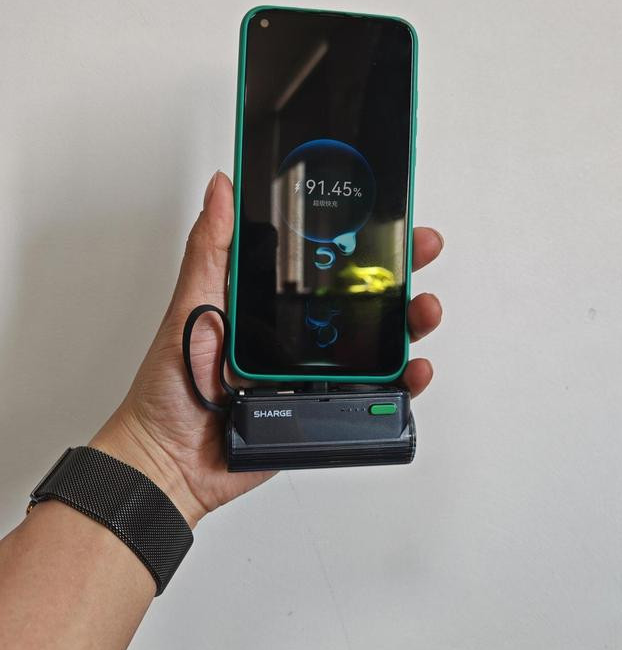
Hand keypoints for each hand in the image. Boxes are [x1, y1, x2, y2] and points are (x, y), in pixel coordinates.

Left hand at [90, 171, 443, 527]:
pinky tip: (413, 369)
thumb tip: (221, 188)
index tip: (384, 212)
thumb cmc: (170, 386)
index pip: (323, 260)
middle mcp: (296, 332)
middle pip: (360, 295)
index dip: (357, 235)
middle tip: (419, 249)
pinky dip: (404, 382)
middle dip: (398, 271)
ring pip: (376, 342)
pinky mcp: (324, 406)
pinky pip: (375, 394)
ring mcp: (314, 370)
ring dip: (410, 323)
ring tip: (423, 310)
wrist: (171, 461)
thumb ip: (211, 248)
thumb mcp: (191, 304)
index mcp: (268, 301)